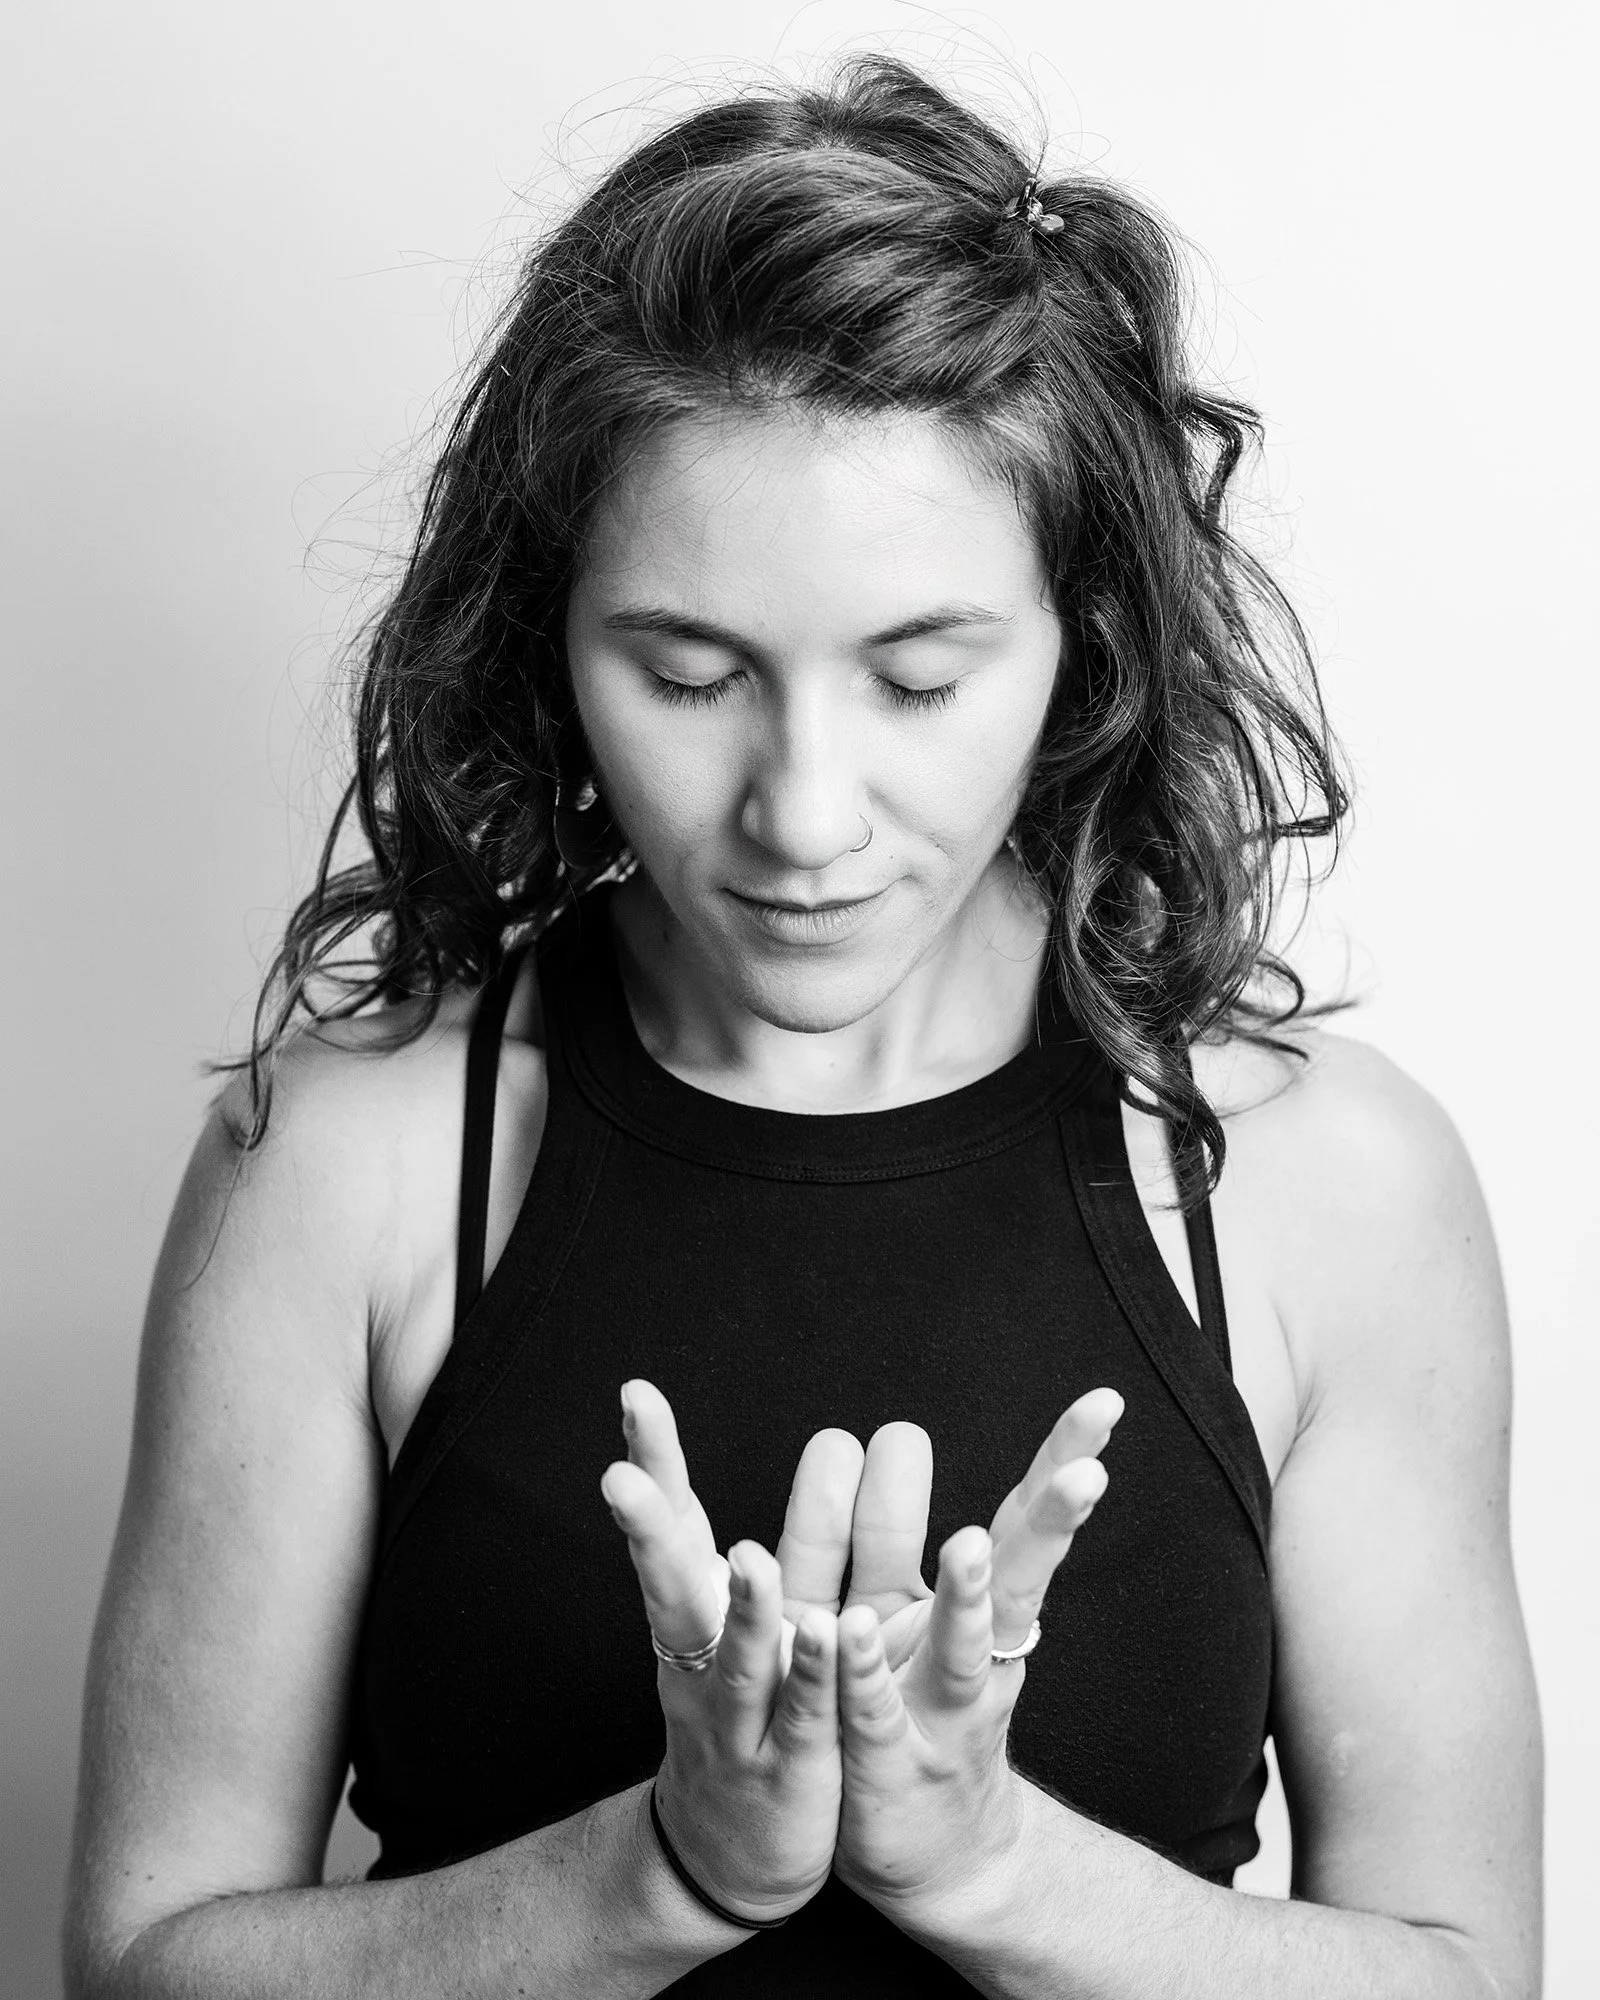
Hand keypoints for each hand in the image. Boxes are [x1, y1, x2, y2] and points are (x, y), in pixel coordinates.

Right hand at [602, 1380, 863, 1924]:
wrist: (728, 1854)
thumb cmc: (733, 1713)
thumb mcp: (721, 1622)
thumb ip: (714, 1543)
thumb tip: (679, 1458)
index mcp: (694, 1615)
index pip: (671, 1527)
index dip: (653, 1463)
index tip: (635, 1394)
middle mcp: (701, 1660)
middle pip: (672, 1587)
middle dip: (651, 1529)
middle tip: (621, 1477)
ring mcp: (739, 1718)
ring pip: (738, 1659)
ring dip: (746, 1610)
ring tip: (750, 1558)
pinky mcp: (787, 1769)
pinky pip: (801, 1719)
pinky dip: (810, 1680)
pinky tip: (824, 1638)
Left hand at [833, 1388, 1123, 1917]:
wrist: (924, 1853)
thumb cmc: (905, 1702)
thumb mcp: (893, 1602)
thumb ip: (887, 1521)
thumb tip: (892, 1431)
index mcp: (975, 1603)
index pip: (1022, 1519)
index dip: (1062, 1461)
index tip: (1106, 1402)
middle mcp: (976, 1654)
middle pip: (1020, 1577)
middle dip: (1052, 1523)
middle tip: (1090, 1472)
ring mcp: (940, 1715)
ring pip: (960, 1652)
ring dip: (963, 1599)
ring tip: (964, 1545)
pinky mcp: (889, 1768)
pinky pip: (873, 1715)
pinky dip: (861, 1676)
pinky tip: (847, 1634)